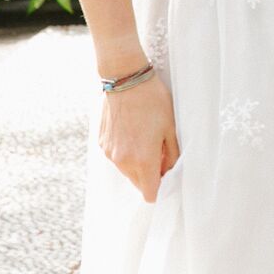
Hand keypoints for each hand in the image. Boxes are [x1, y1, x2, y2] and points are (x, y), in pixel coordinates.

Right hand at [99, 72, 178, 202]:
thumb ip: (171, 154)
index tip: (168, 179)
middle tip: (163, 155)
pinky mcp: (102, 144)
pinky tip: (135, 133)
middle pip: (138, 183)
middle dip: (151, 176)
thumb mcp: (170, 127)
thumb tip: (169, 171)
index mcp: (142, 159)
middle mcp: (122, 160)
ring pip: (127, 171)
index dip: (160, 189)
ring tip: (149, 140)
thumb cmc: (153, 101)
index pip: (149, 192)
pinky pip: (116, 158)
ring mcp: (109, 153)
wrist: (125, 81)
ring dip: (138, 164)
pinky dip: (126, 153)